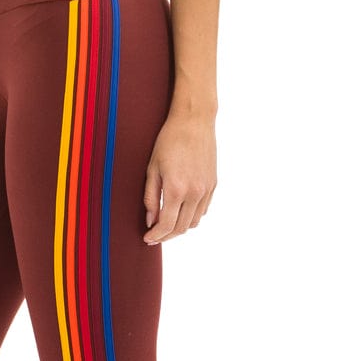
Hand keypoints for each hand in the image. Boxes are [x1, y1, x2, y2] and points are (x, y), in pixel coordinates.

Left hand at [142, 110, 216, 243]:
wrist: (194, 122)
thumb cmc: (169, 141)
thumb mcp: (152, 168)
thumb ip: (151, 197)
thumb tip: (151, 220)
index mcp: (176, 189)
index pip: (167, 225)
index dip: (156, 235)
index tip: (147, 238)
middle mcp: (194, 193)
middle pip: (181, 228)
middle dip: (166, 235)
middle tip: (154, 235)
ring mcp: (206, 190)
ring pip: (194, 222)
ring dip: (180, 228)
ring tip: (167, 225)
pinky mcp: (213, 185)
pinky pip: (203, 210)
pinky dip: (192, 216)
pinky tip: (181, 211)